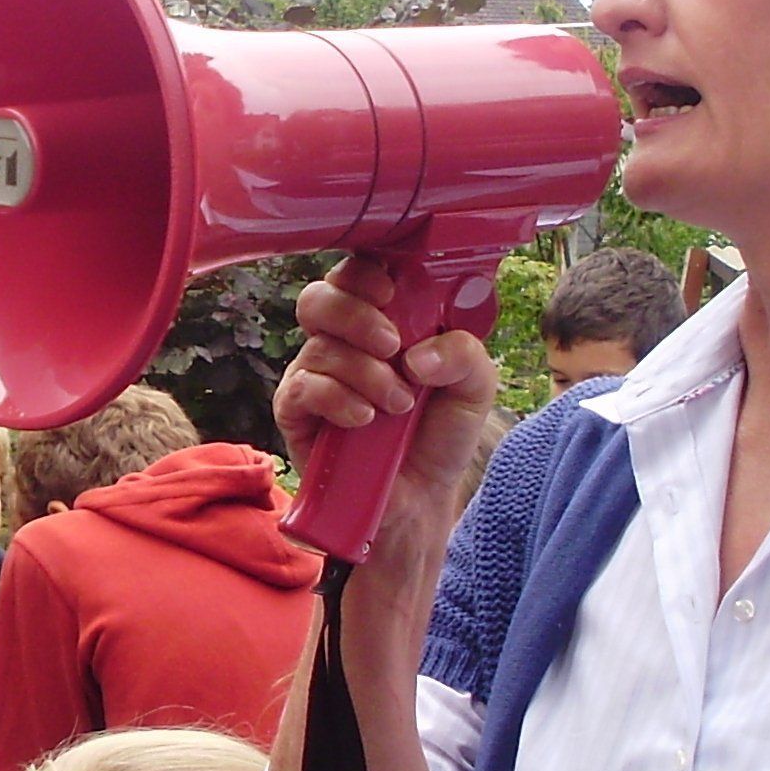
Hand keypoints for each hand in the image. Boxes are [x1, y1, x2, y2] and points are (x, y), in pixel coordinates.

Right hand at [273, 253, 498, 579]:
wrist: (418, 499)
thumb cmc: (439, 435)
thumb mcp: (474, 388)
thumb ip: (464, 353)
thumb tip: (417, 354)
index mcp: (380, 320)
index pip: (356, 272)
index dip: (365, 271)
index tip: (392, 291)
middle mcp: (340, 340)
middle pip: (319, 297)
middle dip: (357, 316)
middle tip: (393, 346)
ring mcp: (313, 374)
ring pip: (319, 345)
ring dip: (365, 372)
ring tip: (397, 405)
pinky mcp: (295, 411)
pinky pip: (303, 387)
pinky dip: (338, 398)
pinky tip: (364, 419)